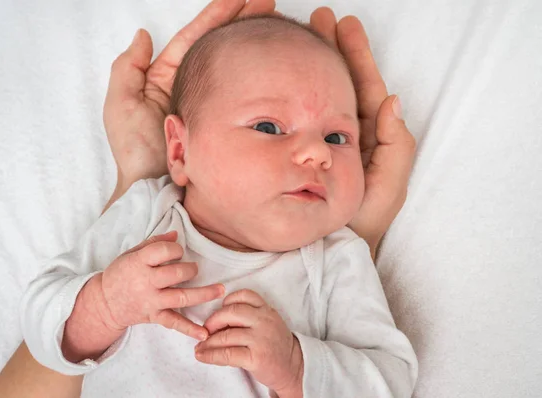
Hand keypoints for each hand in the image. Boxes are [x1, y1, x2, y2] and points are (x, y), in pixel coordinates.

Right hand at [101, 231, 223, 337]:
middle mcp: (146, 282)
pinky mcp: (154, 316)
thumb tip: (176, 235)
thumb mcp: (132, 254)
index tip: (178, 251)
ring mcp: (151, 301)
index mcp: (139, 263)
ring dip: (203, 294)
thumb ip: (154, 243)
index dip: (175, 249)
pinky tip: (204, 333)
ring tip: (220, 290)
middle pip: (176, 274)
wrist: (104, 303)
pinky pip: (174, 323)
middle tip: (193, 269)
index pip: (162, 251)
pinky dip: (190, 329)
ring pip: (181, 297)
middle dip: (190, 269)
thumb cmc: (121, 273)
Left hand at [103, 0, 275, 189]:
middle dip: (240, 21)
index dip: (216, 15)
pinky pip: (239, 94)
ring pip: (231, 66)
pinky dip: (253, 77)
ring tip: (273, 25)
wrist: (153, 189)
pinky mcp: (222, 121)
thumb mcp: (120, 104)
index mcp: (165, 77)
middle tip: (267, 4)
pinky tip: (269, 64)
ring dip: (249, 44)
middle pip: (217, 45)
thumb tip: (143, 35)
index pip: (195, 37)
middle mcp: (189, 86)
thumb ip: (128, 68)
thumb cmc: (135, 152)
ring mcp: (209, 103)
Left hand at [194, 290, 303, 395]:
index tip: (219, 312)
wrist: (293, 367)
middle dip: (213, 321)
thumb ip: (248, 316)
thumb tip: (217, 321)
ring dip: (208, 342)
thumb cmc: (275, 344)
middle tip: (205, 331)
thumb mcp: (267, 322)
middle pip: (231, 312)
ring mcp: (261, 339)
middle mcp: (264, 321)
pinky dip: (210, 355)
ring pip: (226, 335)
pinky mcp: (256, 357)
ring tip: (200, 347)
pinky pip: (227, 354)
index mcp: (266, 310)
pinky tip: (203, 356)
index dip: (226, 302)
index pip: (243, 295)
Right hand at [310, 10, 416, 256]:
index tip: (345, 25)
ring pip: (315, 94)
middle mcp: (341, 133)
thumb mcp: (385, 185)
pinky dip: (288, 93)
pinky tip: (279, 76)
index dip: (355, 56)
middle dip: (331, 50)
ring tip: (302, 35)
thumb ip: (395, 146)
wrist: (325, 247)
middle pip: (338, 82)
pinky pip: (294, 116)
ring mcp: (317, 141)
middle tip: (320, 19)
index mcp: (366, 137)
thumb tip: (393, 102)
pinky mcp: (296, 150)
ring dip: (311, 63)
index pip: (362, 87)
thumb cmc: (360, 223)